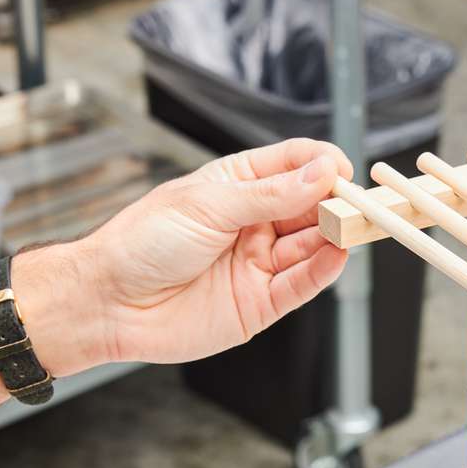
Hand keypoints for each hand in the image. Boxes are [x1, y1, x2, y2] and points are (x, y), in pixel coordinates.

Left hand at [20, 138, 353, 375]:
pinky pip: (302, 285)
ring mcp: (260, 264)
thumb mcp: (209, 205)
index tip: (342, 170)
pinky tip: (338, 254)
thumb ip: (271, 194)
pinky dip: (324, 270)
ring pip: (312, 245)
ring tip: (352, 226)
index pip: (294, 165)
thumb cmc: (143, 243)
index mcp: (237, 186)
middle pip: (311, 206)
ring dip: (335, 234)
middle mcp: (254, 223)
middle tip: (357, 201)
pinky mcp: (261, 303)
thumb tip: (322, 172)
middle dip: (336, 202)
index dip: (322, 164)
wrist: (109, 301)